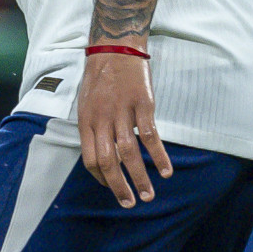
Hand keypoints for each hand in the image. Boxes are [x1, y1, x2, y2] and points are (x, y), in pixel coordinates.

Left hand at [77, 51, 171, 207]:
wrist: (115, 48)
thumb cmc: (100, 78)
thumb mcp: (86, 104)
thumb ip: (93, 129)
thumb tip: (101, 156)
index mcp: (86, 121)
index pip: (90, 159)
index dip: (101, 178)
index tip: (112, 188)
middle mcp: (102, 119)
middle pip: (109, 161)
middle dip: (119, 187)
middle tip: (130, 203)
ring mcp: (122, 111)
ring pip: (130, 152)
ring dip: (140, 177)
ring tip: (148, 195)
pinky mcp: (142, 104)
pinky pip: (150, 136)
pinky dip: (158, 155)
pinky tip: (166, 170)